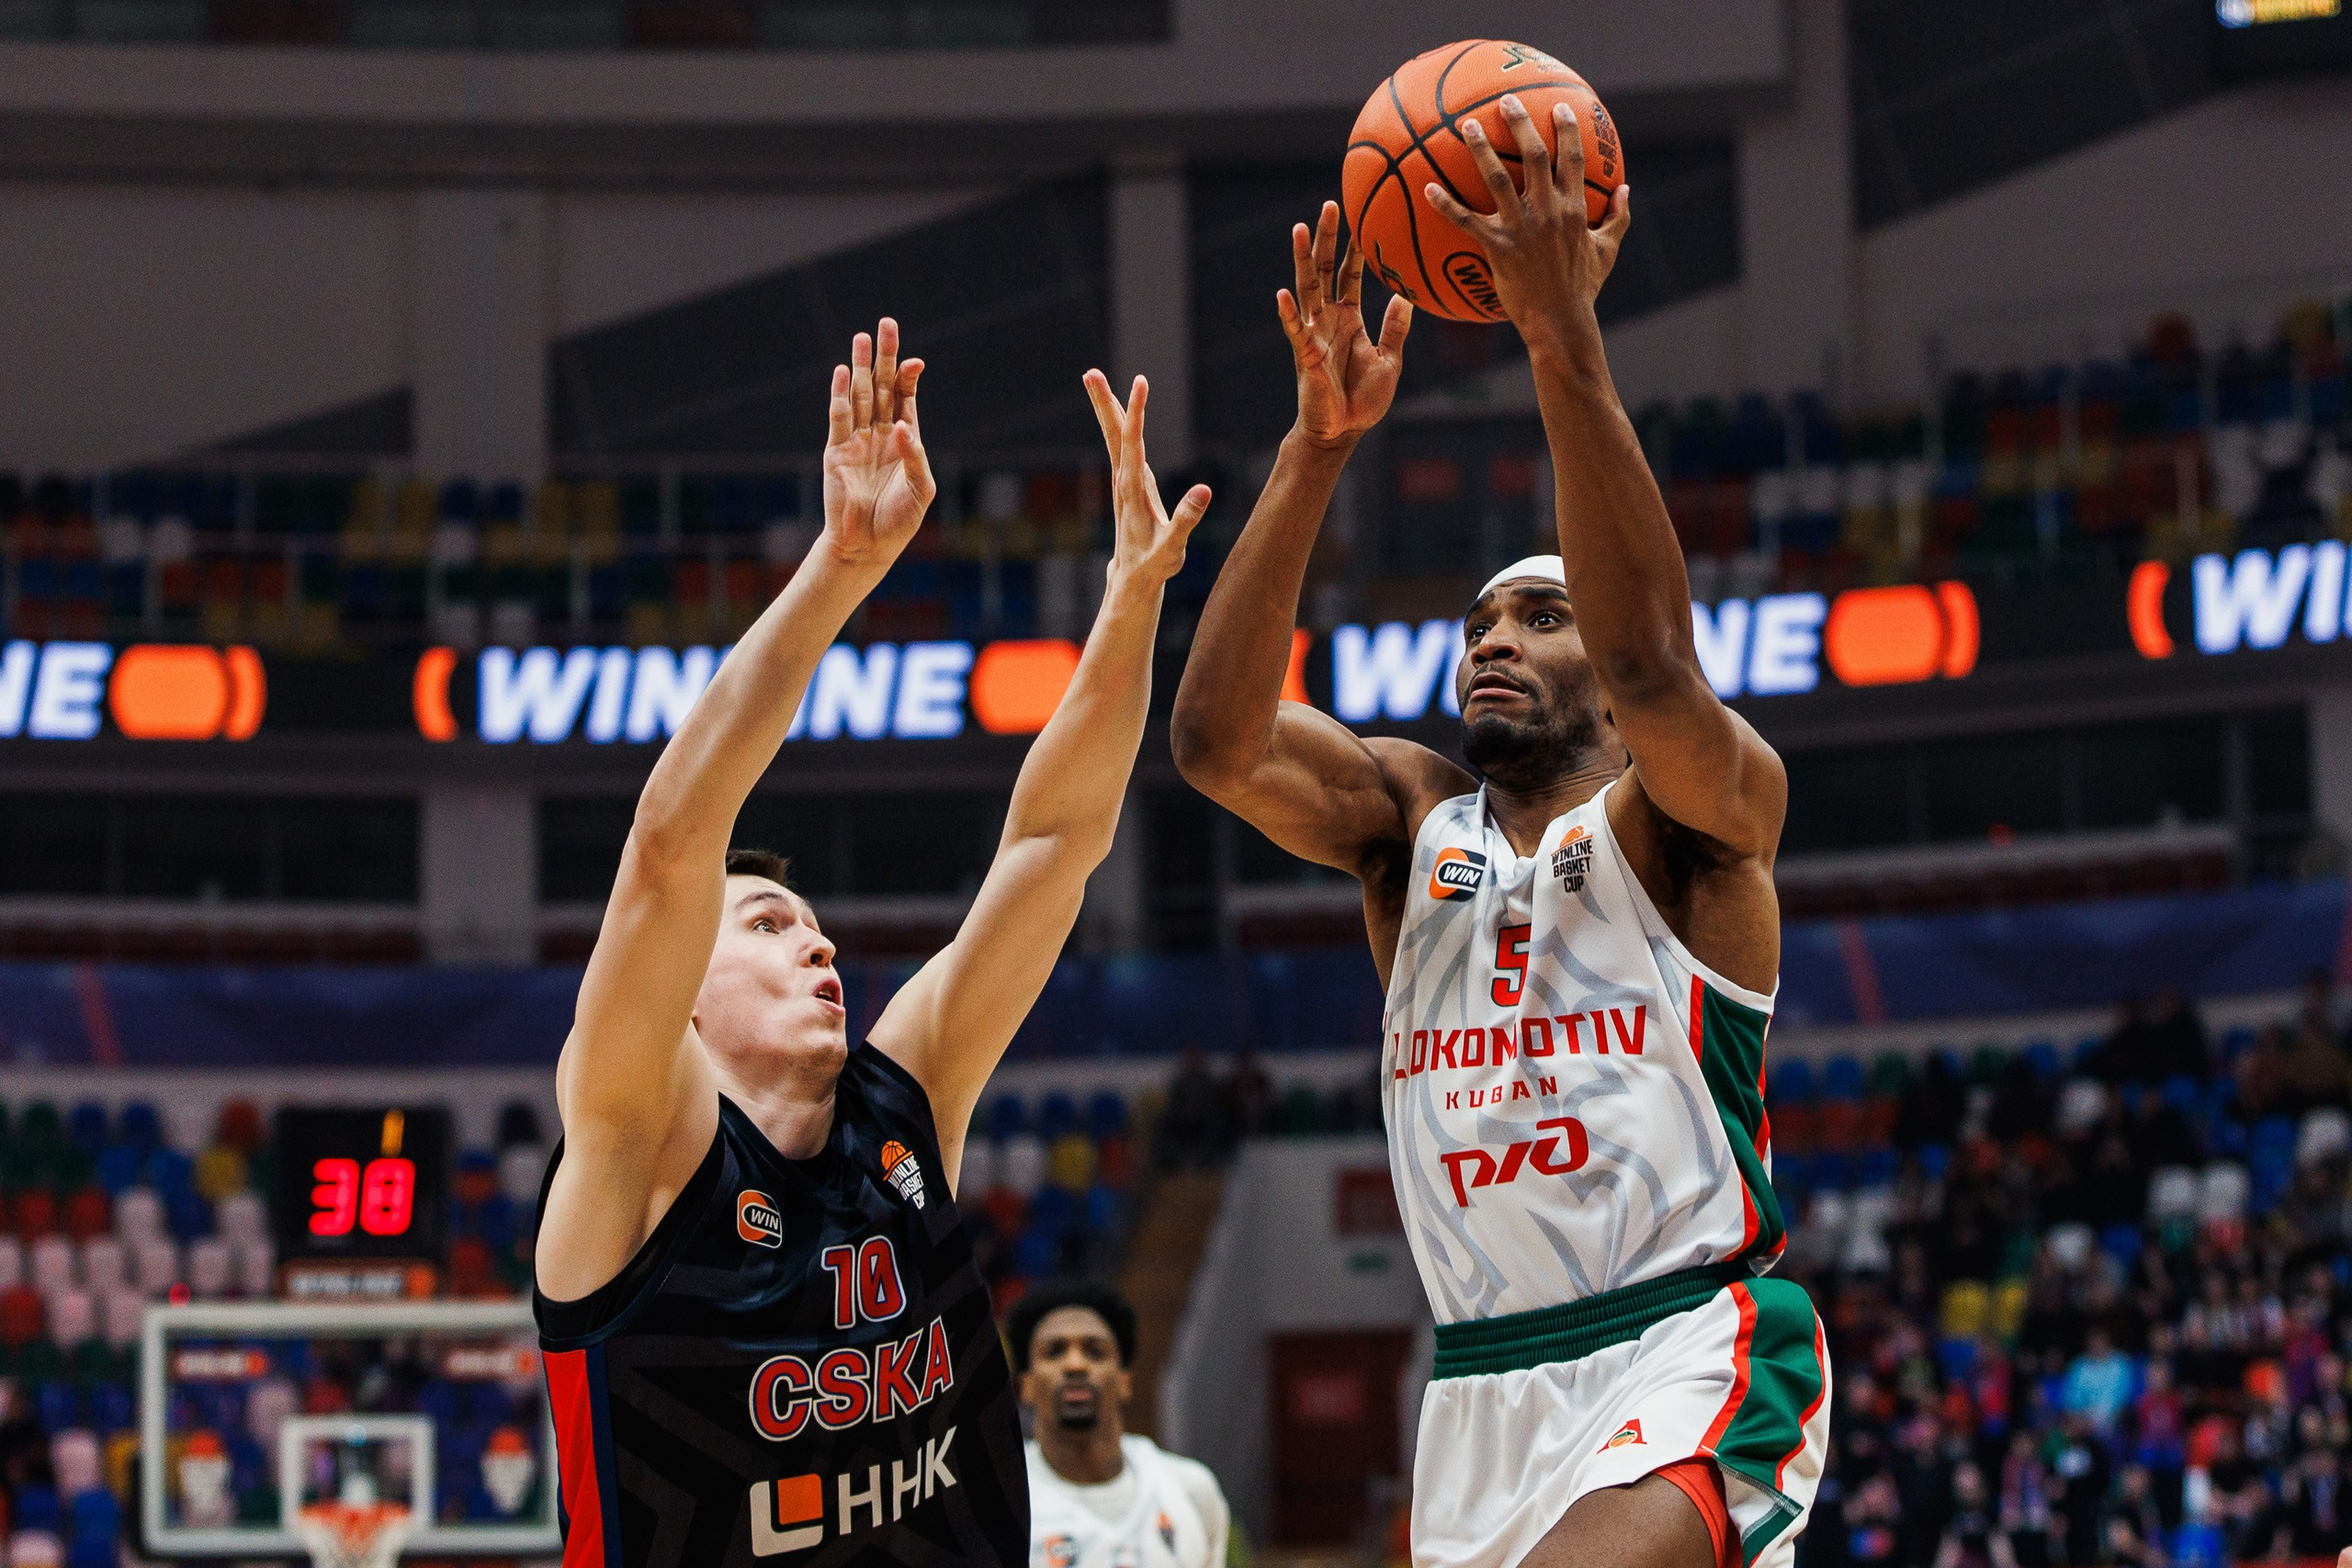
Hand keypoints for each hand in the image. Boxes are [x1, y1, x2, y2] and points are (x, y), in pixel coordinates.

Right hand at [819, 317, 932, 571]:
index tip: (915, 362)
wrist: (866, 546)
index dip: (909, 378)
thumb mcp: (920, 489)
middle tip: (886, 324)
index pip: (906, 398)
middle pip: (883, 387)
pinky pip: (839, 418)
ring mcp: (857, 441)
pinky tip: (844, 372)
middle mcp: (880, 434)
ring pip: (861, 396)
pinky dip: (842, 395)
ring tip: (862, 338)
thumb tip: (901, 426)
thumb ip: (915, 456)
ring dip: (862, 368)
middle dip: (885, 357)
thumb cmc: (899, 521)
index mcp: (905, 440)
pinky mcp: (836, 452)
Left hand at [1083, 370, 1209, 589]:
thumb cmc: (1153, 565)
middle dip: (1103, 402)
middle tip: (1089, 373)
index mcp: (1132, 491)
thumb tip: (1203, 490)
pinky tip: (1119, 413)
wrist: (1133, 580)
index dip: (1136, 412)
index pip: (1133, 444)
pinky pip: (1121, 446)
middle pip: (1112, 434)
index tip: (1141, 382)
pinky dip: (1118, 425)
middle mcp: (1123, 481)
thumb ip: (1186, 520)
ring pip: (1113, 438)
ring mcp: (1125, 481)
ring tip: (1095, 380)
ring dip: (1106, 408)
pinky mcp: (1130, 484)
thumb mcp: (1173, 547)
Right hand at [1278, 201, 1411, 449]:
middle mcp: (1328, 319)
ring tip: (1298, 228)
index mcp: (1349, 318)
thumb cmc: (1364, 399)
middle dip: (1326, 238)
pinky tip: (1282, 294)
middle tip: (1329, 204)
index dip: (1354, 247)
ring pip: (1306, 289)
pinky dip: (1289, 314)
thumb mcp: (1390, 360)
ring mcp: (1314, 334)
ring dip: (1302, 259)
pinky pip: (1295, 331)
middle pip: (1324, 269)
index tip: (1358, 216)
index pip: (1350, 274)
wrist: (1344, 432)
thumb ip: (1396, 328)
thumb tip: (1407, 296)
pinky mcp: (1305, 356)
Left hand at [1424, 96, 1631, 351]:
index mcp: (1575, 208)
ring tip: (1466, 126)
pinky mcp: (1497, 247)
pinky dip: (1445, 204)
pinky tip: (1428, 188)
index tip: (1559, 107)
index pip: (1573, 159)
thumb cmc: (1583, 289)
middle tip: (1505, 100)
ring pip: (1497, 179)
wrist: (1560, 322)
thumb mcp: (1607, 251)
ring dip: (1481, 150)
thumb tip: (1628, 191)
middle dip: (1520, 124)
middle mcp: (1549, 211)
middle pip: (1534, 156)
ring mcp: (1522, 227)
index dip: (1567, 130)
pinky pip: (1466, 221)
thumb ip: (1618, 218)